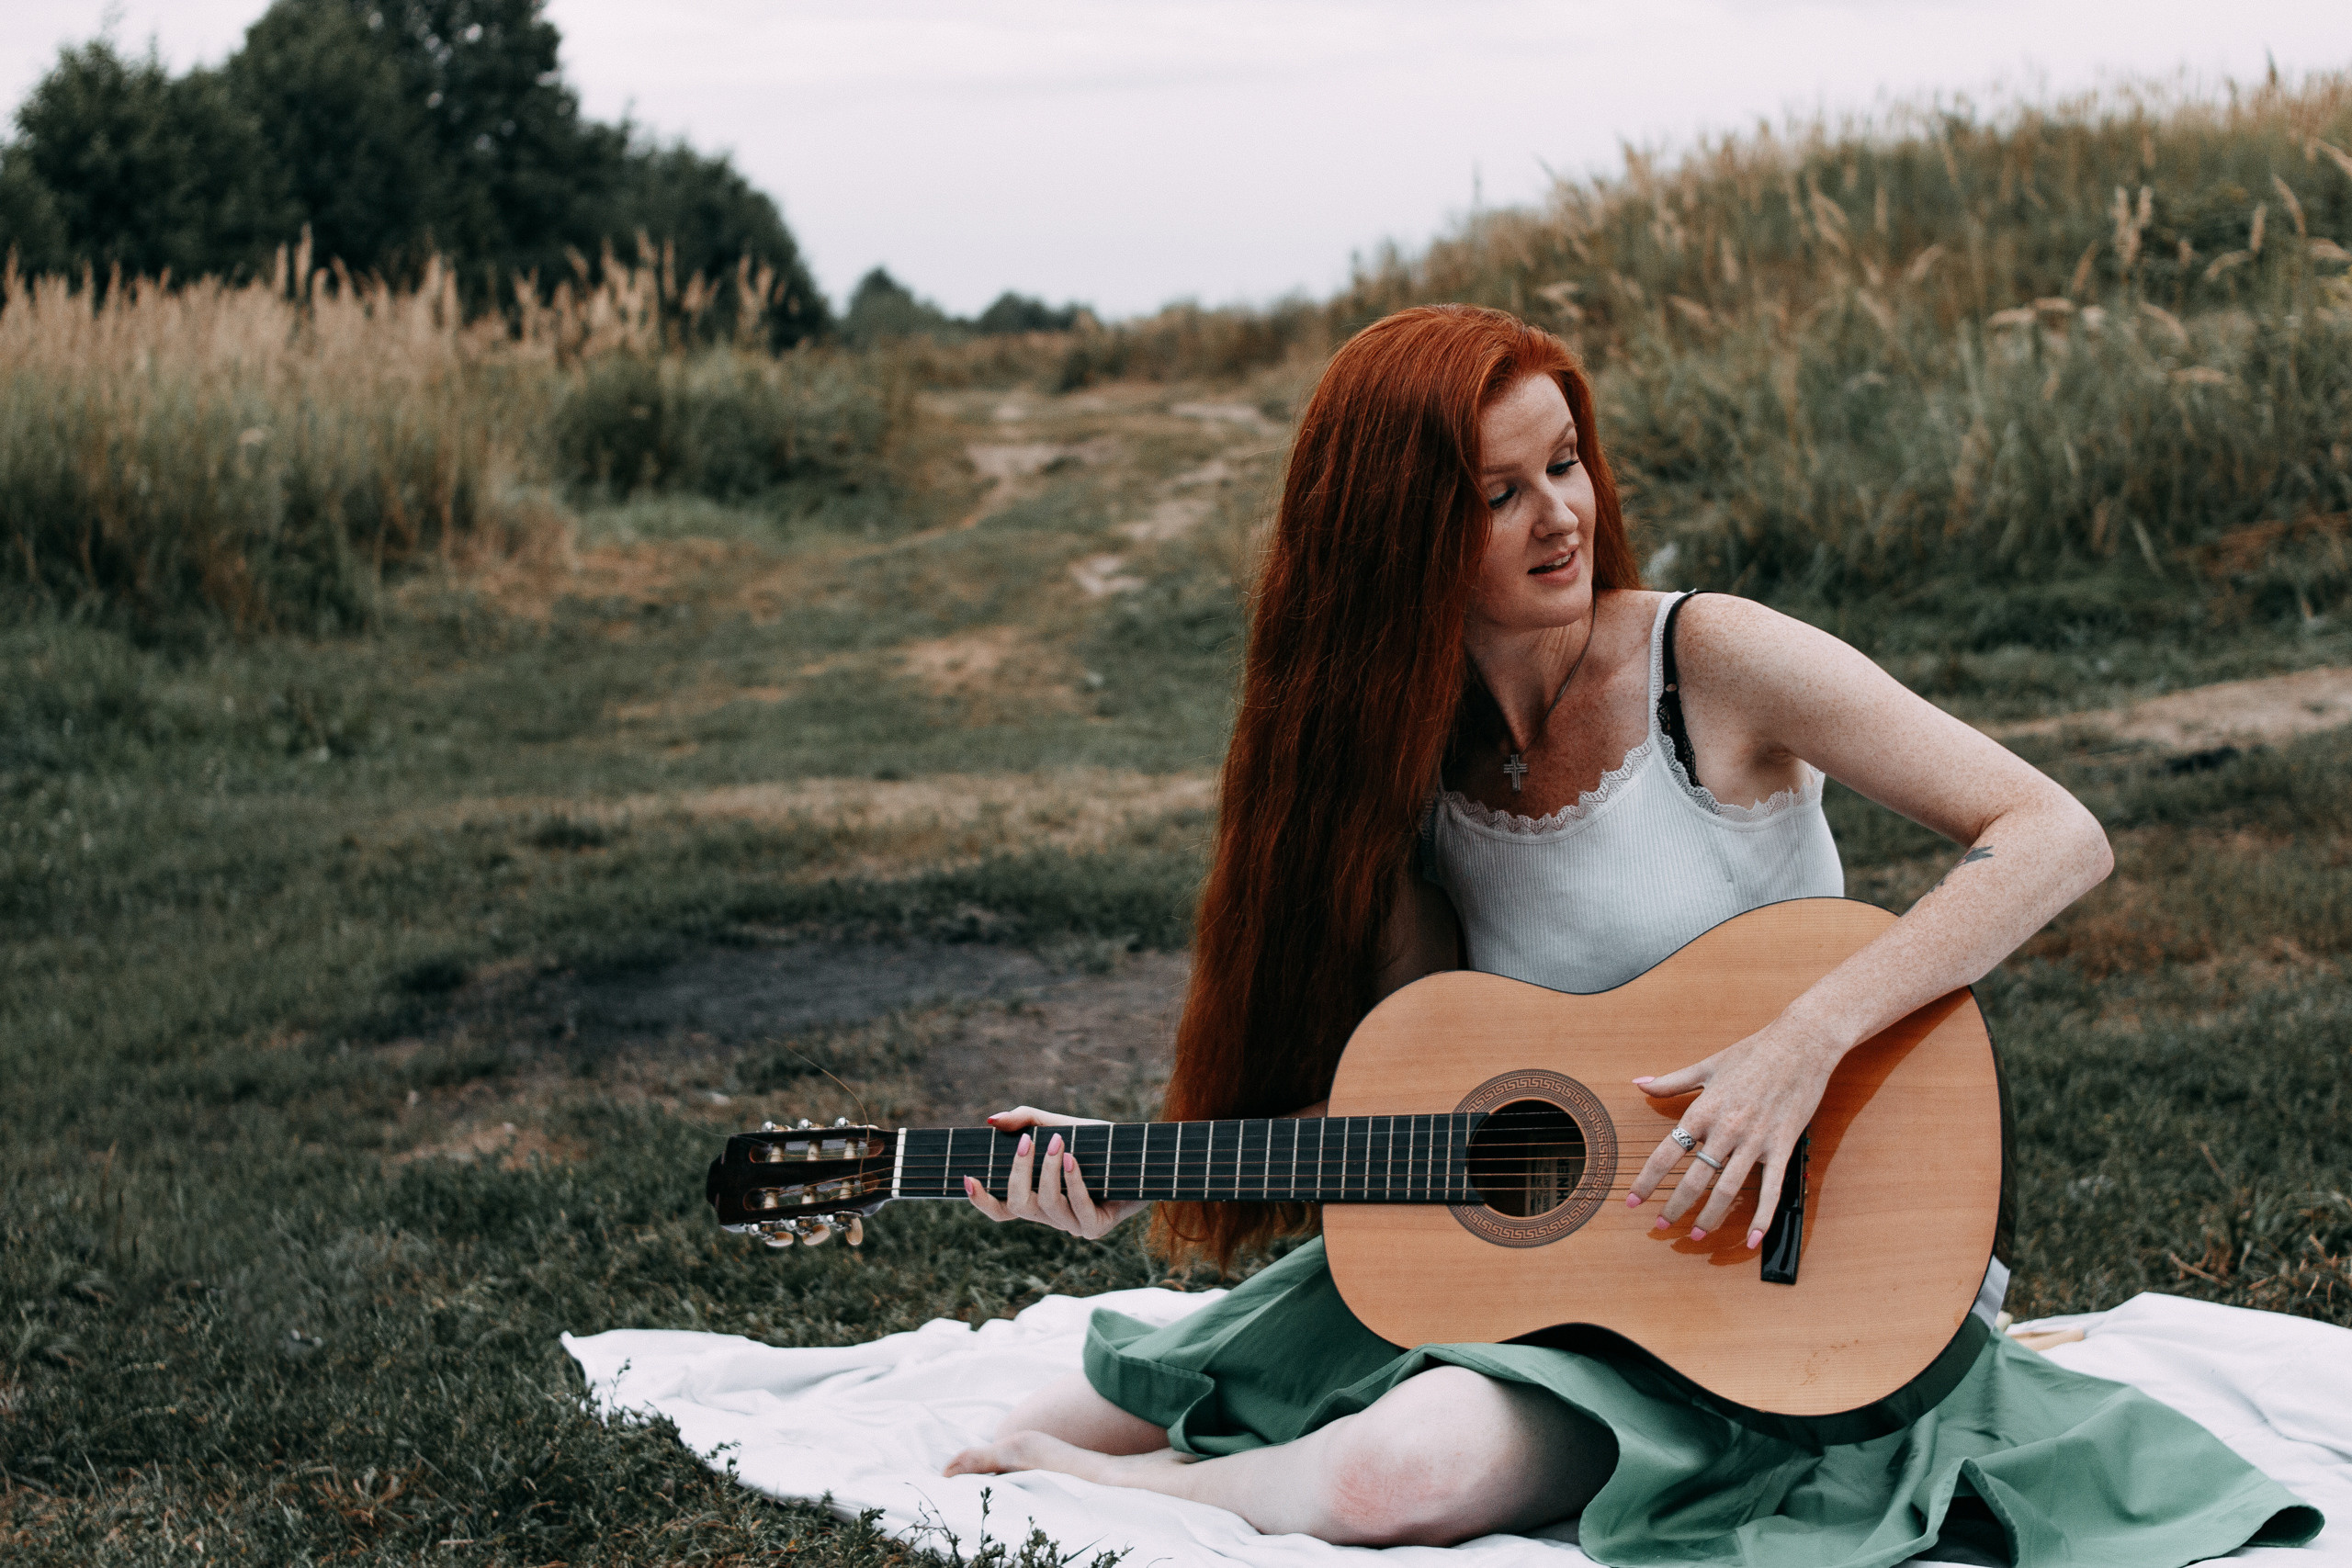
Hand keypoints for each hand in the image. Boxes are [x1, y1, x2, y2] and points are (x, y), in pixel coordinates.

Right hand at [964, 1106, 1147, 1240]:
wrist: (1144, 1156)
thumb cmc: (1100, 1145)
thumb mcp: (1062, 1125)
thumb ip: (1027, 1120)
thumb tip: (991, 1120)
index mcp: (1037, 1198)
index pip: (1001, 1209)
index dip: (980, 1200)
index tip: (967, 1176)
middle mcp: (1051, 1217)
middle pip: (1017, 1205)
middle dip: (1018, 1171)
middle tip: (1027, 1141)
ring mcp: (1073, 1225)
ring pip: (1045, 1205)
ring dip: (1047, 1171)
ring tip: (1058, 1142)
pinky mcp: (1096, 1228)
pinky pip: (1077, 1207)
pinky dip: (1072, 1181)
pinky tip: (1073, 1159)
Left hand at [1624, 1019, 1840, 1247]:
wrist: (1801, 1044)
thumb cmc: (1753, 1052)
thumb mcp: (1707, 1066)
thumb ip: (1672, 1081)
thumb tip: (1639, 1083)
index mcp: (1703, 1110)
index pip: (1666, 1153)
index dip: (1647, 1181)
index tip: (1633, 1201)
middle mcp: (1725, 1129)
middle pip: (1694, 1179)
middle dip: (1675, 1207)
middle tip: (1660, 1226)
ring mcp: (1755, 1141)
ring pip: (1728, 1189)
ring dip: (1711, 1217)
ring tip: (1696, 1236)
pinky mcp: (1782, 1147)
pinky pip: (1771, 1190)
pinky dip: (1762, 1217)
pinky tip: (1752, 1239)